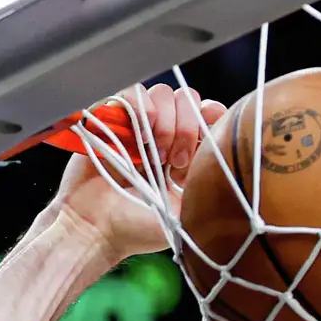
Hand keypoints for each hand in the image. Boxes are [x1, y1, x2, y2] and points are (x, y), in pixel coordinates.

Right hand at [42, 83, 226, 268]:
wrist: (94, 228)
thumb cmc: (136, 228)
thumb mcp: (184, 215)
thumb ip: (205, 187)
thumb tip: (225, 160)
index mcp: (184, 152)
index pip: (208, 113)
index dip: (211, 118)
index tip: (207, 141)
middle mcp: (162, 134)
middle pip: (188, 97)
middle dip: (187, 127)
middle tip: (175, 162)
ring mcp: (136, 124)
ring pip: (163, 92)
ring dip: (165, 122)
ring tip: (154, 156)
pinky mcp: (111, 117)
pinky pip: (132, 92)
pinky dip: (140, 110)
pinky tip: (138, 140)